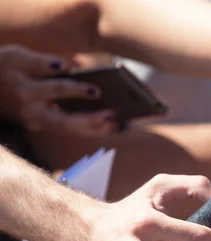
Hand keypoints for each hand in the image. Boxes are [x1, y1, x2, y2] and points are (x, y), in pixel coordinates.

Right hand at [0, 44, 116, 135]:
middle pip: (64, 121)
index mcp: (26, 91)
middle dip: (89, 121)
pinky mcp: (42, 126)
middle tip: (112, 117)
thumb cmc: (3, 66)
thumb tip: (70, 65)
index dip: (76, 90)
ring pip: (68, 130)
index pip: (56, 90)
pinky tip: (108, 126)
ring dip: (93, 129)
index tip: (96, 91)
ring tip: (116, 124)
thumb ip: (42, 61)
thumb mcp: (17, 56)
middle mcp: (31, 112)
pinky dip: (88, 129)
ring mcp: (36, 123)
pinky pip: (68, 130)